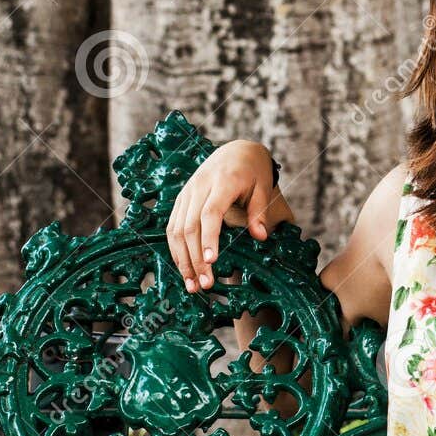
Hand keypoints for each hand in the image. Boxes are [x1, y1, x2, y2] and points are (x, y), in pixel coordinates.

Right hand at [166, 139, 279, 292]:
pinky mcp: (181, 200)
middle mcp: (198, 187)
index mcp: (222, 182)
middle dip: (195, 259)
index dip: (209, 238)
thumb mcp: (262, 187)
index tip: (211, 261)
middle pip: (190, 227)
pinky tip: (184, 268)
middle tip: (204, 285)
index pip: (210, 214)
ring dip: (182, 259)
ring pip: (176, 229)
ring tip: (192, 285)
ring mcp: (187, 193)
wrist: (236, 150)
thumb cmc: (252, 171)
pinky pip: (172, 226)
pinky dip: (176, 249)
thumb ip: (258, 212)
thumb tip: (261, 236)